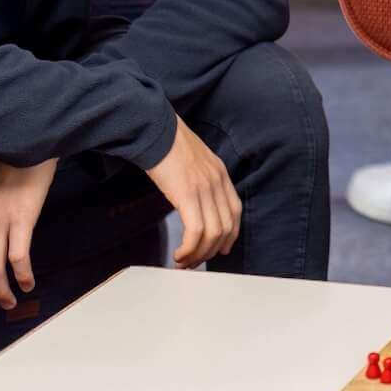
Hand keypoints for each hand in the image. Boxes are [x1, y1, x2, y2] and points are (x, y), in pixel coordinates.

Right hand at [145, 115, 240, 267]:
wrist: (155, 129)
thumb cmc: (167, 144)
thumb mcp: (193, 161)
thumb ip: (200, 180)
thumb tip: (194, 202)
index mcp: (220, 174)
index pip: (235, 212)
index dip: (230, 235)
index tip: (220, 249)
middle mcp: (217, 182)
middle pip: (226, 228)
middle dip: (211, 251)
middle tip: (194, 262)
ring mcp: (204, 188)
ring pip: (212, 234)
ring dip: (198, 255)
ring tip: (183, 262)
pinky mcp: (187, 194)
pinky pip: (196, 231)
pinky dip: (189, 248)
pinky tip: (178, 253)